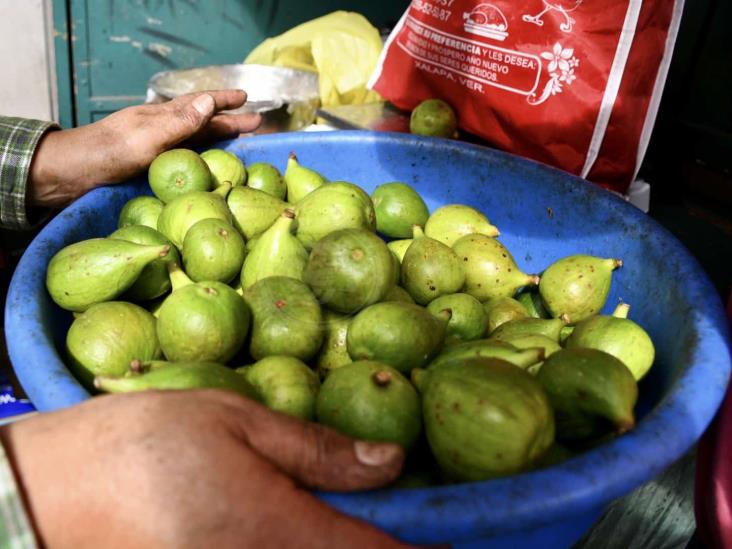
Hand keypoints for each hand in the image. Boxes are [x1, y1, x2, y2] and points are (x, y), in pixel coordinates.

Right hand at [0, 390, 412, 547]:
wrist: (52, 492)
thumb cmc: (144, 444)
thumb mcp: (237, 421)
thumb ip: (318, 449)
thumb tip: (390, 459)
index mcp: (282, 532)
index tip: (453, 533)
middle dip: (384, 548)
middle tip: (399, 516)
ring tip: (356, 517)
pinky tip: (303, 523)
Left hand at [29, 90, 260, 206]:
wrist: (77, 174)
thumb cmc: (111, 152)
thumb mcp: (150, 136)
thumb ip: (181, 121)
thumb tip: (211, 102)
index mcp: (164, 117)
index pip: (200, 104)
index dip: (223, 101)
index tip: (246, 98)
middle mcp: (164, 130)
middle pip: (204, 123)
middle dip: (230, 122)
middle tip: (257, 124)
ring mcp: (159, 149)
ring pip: (197, 140)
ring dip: (220, 140)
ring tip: (241, 142)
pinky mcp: (154, 168)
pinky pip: (187, 158)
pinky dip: (204, 157)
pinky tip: (210, 164)